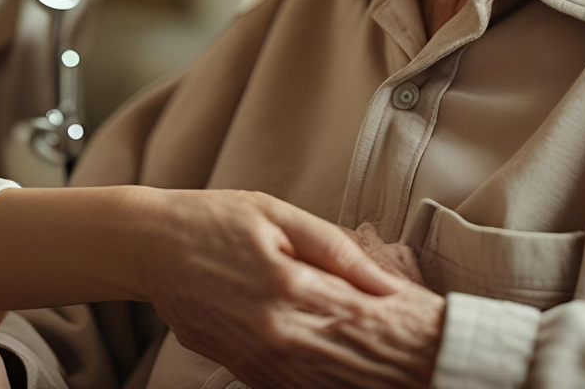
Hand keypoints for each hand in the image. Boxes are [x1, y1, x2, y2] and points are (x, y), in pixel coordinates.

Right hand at [135, 188, 434, 388]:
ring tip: (401, 380)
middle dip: (391, 364)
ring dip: (364, 381)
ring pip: (325, 383)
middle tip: (428, 366)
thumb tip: (385, 284)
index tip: (435, 333)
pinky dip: (326, 388)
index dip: (401, 329)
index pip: (362, 317)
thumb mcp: (274, 212)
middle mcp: (274, 330)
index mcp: (288, 283)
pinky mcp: (240, 368)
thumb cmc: (213, 218)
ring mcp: (256, 357)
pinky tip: (350, 383)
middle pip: (350, 358)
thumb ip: (333, 247)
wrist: (149, 245)